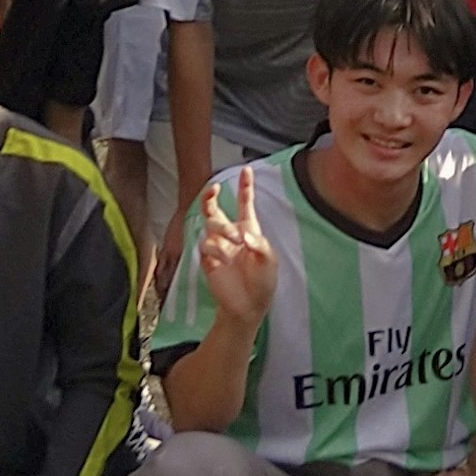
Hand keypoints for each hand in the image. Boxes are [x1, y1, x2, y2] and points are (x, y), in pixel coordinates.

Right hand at [189, 169, 277, 325]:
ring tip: (235, 241)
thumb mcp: (269, 261)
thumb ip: (260, 245)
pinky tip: (223, 259)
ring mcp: (218, 246)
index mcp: (249, 230)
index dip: (246, 187)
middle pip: (213, 209)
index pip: (245, 204)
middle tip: (214, 188)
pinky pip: (205, 245)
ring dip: (222, 229)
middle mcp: (230, 235)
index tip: (247, 169)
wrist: (248, 306)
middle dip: (210, 196)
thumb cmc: (263, 282)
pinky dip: (215, 248)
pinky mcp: (208, 259)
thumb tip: (244, 235)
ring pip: (210, 225)